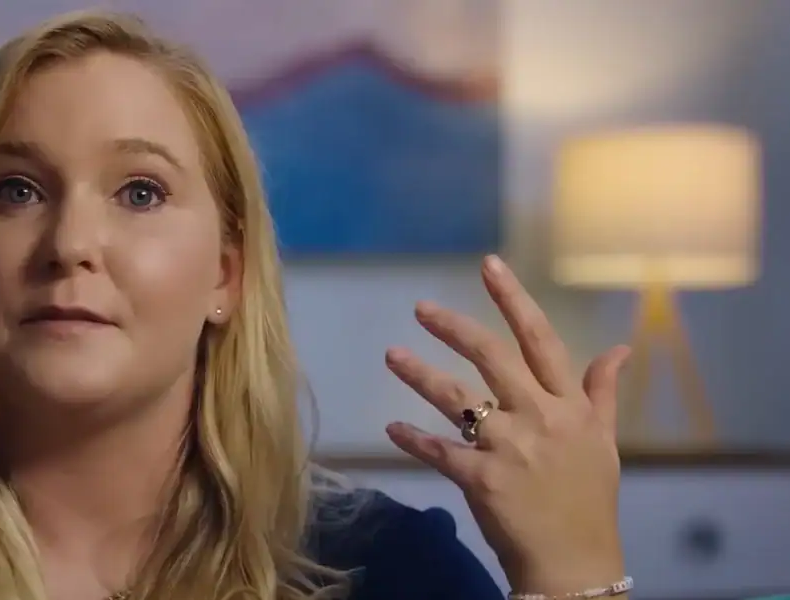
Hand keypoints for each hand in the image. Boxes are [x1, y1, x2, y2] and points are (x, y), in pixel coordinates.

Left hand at [383, 255, 630, 595]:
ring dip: (420, 374)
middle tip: (421, 308)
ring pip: (457, 399)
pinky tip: (391, 428)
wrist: (575, 561)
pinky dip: (412, 439)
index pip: (540, 339)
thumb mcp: (604, 441)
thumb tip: (620, 348)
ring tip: (392, 354)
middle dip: (453, 328)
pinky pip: (439, 451)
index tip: (488, 266)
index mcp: (568, 404)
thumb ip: (602, 392)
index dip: (513, 299)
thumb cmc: (588, 499)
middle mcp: (539, 416)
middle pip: (491, 358)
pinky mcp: (481, 479)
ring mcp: (508, 447)